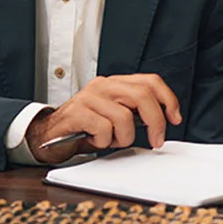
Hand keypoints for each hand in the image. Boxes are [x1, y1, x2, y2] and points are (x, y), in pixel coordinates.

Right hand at [27, 73, 180, 162]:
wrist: (47, 136)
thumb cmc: (84, 128)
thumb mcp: (113, 116)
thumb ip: (134, 111)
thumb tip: (161, 120)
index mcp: (115, 84)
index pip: (150, 82)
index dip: (168, 99)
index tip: (175, 118)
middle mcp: (103, 86)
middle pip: (143, 96)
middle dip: (156, 122)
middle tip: (156, 141)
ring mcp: (89, 98)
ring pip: (124, 118)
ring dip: (123, 138)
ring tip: (110, 141)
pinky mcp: (77, 113)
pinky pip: (104, 129)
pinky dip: (104, 141)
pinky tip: (94, 140)